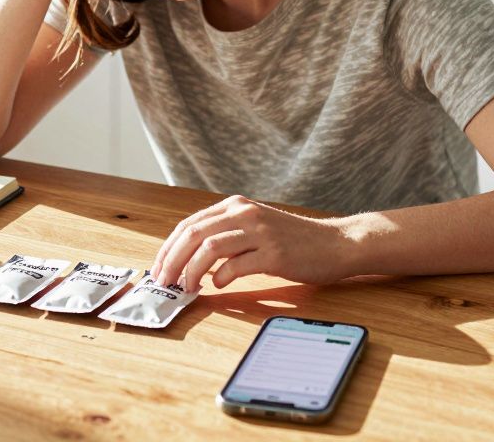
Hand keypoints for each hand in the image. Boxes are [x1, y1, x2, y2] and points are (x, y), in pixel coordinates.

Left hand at [151, 195, 349, 291]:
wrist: (335, 244)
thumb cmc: (293, 242)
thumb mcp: (255, 227)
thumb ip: (226, 234)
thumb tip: (188, 258)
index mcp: (236, 205)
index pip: (189, 224)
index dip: (168, 248)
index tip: (158, 269)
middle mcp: (245, 213)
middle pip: (193, 234)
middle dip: (171, 260)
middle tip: (163, 281)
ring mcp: (260, 231)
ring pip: (209, 247)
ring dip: (191, 271)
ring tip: (187, 287)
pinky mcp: (274, 253)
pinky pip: (236, 265)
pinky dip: (220, 277)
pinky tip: (218, 285)